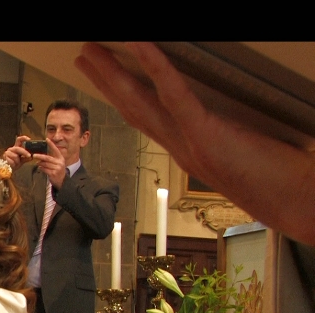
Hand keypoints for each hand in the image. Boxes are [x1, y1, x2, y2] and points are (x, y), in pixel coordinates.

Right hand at [3, 135, 32, 170]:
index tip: (29, 139)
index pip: (19, 140)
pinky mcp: (4, 157)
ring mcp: (7, 153)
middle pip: (18, 148)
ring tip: (16, 163)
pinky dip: (14, 164)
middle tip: (29, 156)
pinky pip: (11, 161)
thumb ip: (26, 158)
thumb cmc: (15, 164)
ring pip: (15, 156)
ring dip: (17, 161)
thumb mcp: (22, 161)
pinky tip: (12, 165)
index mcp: (16, 148)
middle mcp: (11, 149)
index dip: (23, 138)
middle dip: (24, 152)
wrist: (7, 170)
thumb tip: (31, 156)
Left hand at [31, 139, 66, 188]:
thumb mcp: (57, 163)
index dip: (51, 144)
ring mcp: (57, 168)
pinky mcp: (53, 173)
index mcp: (60, 158)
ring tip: (37, 163)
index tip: (47, 139)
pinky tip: (40, 168)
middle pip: (47, 158)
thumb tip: (41, 155)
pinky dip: (41, 168)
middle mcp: (60, 162)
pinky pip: (44, 169)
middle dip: (40, 156)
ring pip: (45, 164)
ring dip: (40, 163)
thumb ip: (51, 159)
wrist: (62, 181)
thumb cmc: (57, 170)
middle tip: (34, 155)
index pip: (55, 150)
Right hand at [74, 41, 314, 245]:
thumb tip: (222, 127)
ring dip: (113, 73)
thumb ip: (223, 143)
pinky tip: (139, 44)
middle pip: (132, 109)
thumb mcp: (243, 160)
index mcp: (187, 152)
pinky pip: (174, 94)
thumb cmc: (281, 184)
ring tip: (92, 52)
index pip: (145, 120)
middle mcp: (180, 148)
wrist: (298, 203)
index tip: (103, 77)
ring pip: (140, 103)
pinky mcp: (206, 134)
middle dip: (104, 81)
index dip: (120, 97)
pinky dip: (155, 67)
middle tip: (84, 56)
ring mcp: (189, 142)